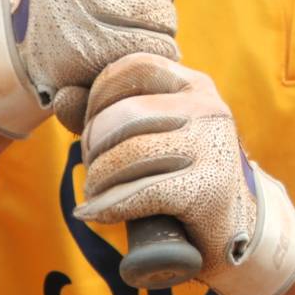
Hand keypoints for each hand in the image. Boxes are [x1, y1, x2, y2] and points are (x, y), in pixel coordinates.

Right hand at [0, 0, 190, 138]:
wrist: (19, 61)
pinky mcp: (81, 52)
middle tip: (131, 14)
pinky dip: (155, 52)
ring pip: (158, 11)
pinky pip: (152, 46)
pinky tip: (132, 54)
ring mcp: (67, 8)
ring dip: (161, 28)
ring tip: (131, 33)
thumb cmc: (67, 0)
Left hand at [73, 53, 294, 294]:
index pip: (136, 67)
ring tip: (93, 193)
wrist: (236, 227)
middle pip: (125, 113)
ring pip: (129, 153)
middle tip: (91, 169)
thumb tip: (59, 99)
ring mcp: (212, 148)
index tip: (91, 128)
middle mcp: (209, 110)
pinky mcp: (208, 189)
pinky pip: (142, 192)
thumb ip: (108, 113)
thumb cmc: (183, 175)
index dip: (99, 94)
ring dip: (97, 179)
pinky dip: (108, 206)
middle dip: (94, 144)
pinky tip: (94, 214)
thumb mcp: (154, 134)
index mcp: (196, 86)